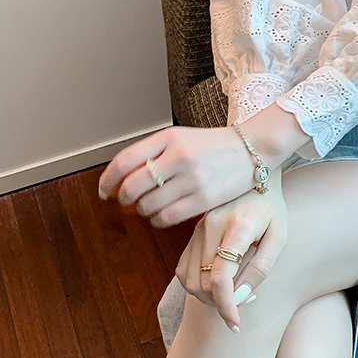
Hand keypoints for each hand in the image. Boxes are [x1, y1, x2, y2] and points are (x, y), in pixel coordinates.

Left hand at [97, 125, 260, 227]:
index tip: (104, 191)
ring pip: (147, 206)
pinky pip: (167, 217)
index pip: (124, 161)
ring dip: (142, 211)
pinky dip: (158, 220)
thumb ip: (153, 153)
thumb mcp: (182, 138)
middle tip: (128, 202)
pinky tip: (163, 215)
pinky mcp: (204, 199)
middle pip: (132, 187)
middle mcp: (179, 156)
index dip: (107, 180)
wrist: (253, 149)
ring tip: (150, 206)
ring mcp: (192, 178)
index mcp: (170, 137)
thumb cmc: (214, 146)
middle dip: (124, 199)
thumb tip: (121, 179)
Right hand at [176, 183, 287, 331]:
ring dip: (207, 295)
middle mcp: (211, 225)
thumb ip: (261, 267)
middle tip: (242, 302)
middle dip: (219, 303)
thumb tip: (239, 297)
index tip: (235, 323)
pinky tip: (216, 281)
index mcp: (237, 226)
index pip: (221, 276)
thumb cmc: (272, 208)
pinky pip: (183, 269)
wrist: (254, 174)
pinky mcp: (192, 231)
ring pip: (189, 279)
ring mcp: (198, 227)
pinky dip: (196, 283)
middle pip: (202, 283)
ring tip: (231, 292)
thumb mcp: (279, 236)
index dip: (226, 306)